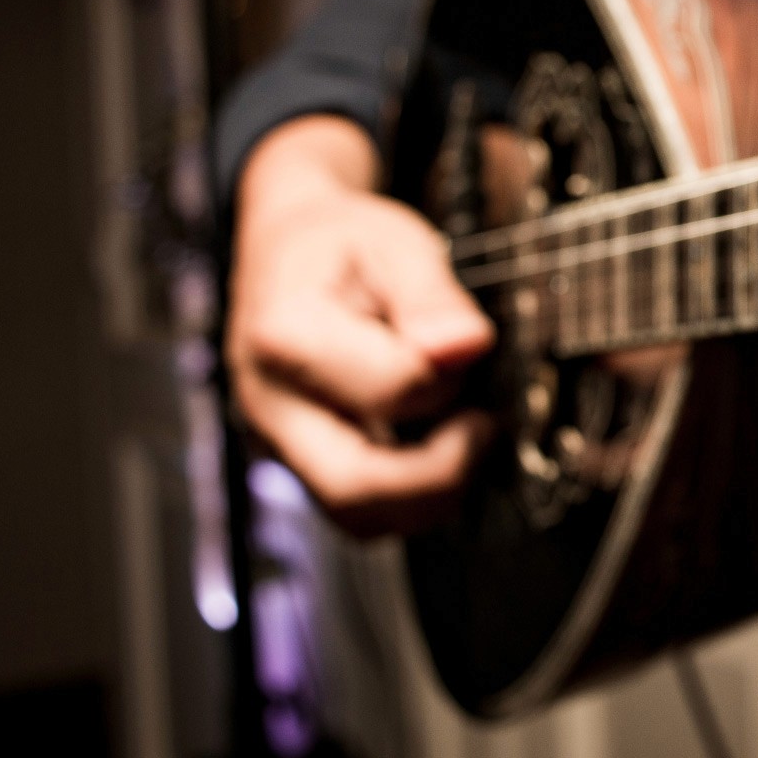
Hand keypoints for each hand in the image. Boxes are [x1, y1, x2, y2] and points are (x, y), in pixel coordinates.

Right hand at [227, 116, 494, 535]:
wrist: (289, 247)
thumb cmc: (342, 242)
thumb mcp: (395, 241)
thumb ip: (432, 297)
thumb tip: (465, 347)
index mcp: (286, 336)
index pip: (387, 392)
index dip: (447, 377)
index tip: (474, 347)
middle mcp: (271, 404)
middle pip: (354, 490)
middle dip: (442, 476)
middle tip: (486, 427)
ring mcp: (280, 442)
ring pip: (358, 516)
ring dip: (431, 493)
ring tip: (469, 434)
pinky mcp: (302, 461)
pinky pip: (361, 505)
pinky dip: (412, 492)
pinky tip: (443, 445)